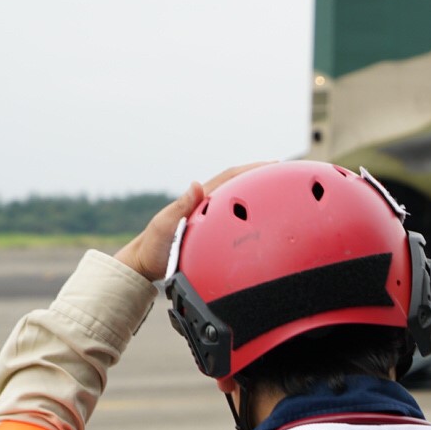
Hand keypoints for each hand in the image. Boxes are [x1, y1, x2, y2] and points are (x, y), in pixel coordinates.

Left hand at [114, 162, 270, 281]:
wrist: (145, 264)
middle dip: (261, 178)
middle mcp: (207, 206)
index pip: (230, 178)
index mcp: (199, 200)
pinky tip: (261, 225)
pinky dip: (249, 217)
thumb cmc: (153, 246)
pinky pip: (234, 222)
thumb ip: (180, 206)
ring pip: (238, 203)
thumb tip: (196, 185)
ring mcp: (209, 219)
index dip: (252, 170)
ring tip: (279, 195)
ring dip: (257, 196)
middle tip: (285, 175)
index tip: (273, 165)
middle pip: (238, 186)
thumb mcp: (164, 225)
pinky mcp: (210, 233)